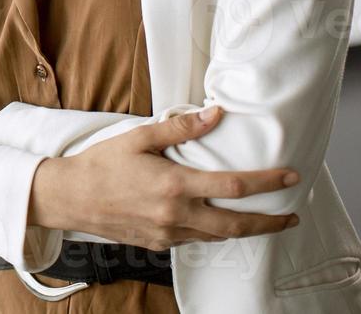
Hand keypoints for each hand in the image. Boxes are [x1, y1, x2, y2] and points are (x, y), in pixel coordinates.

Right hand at [29, 106, 300, 249]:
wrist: (70, 197)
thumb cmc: (102, 163)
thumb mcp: (139, 137)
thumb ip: (180, 127)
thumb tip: (215, 114)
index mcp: (174, 185)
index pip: (233, 187)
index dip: (266, 183)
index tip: (289, 177)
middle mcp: (176, 214)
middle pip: (236, 225)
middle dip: (269, 223)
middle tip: (290, 216)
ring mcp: (168, 234)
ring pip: (218, 237)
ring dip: (245, 231)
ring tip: (263, 222)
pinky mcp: (158, 245)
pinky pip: (195, 241)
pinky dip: (214, 233)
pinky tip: (219, 224)